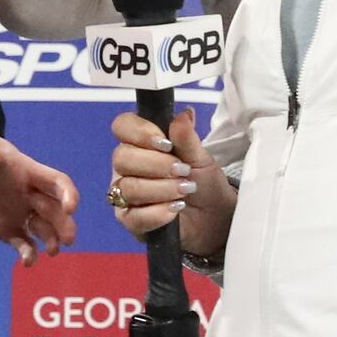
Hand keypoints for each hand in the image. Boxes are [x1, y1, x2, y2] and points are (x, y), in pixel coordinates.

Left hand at [0, 126, 77, 260]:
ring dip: (53, 240)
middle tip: (68, 240)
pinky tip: (27, 262)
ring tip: (52, 251)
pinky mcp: (8, 229)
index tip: (70, 208)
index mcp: (25, 171)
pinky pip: (24, 243)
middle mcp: (29, 193)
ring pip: (45, 228)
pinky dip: (29, 253)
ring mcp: (20, 213)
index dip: (67, 193)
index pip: (55, 181)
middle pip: (55, 210)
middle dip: (65, 224)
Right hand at [106, 109, 231, 241]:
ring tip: (185, 190)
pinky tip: (175, 209)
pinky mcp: (130, 221)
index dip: (140, 132)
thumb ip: (188, 138)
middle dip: (156, 164)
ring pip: (128, 187)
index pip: (122, 126)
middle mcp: (126, 167)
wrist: (215, 219)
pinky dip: (158, 213)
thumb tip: (184, 115)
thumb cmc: (204, 183)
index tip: (166, 143)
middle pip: (121, 157)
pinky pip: (133, 216)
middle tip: (183, 170)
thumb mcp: (201, 159)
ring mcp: (124, 194)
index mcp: (140, 143)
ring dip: (161, 188)